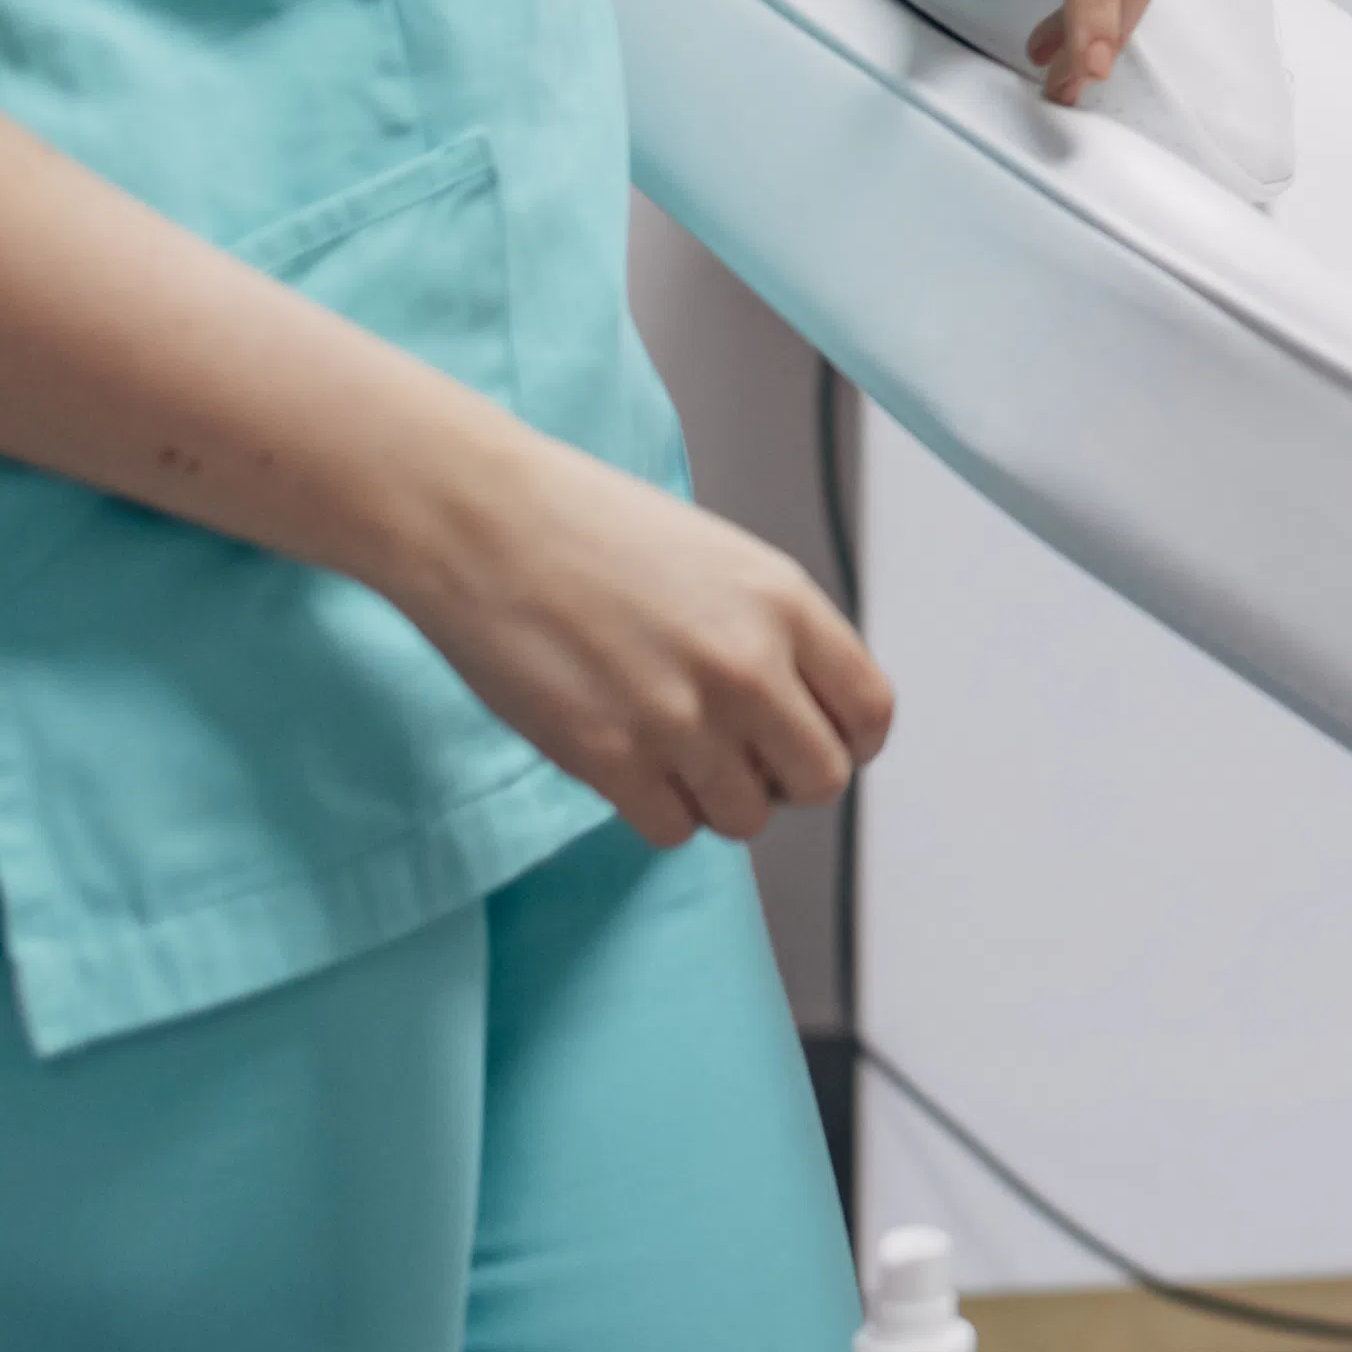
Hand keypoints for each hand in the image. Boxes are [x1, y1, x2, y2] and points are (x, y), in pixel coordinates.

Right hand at [381, 424, 896, 845]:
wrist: (483, 521)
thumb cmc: (593, 529)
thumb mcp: (723, 560)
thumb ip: (777, 634)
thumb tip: (808, 712)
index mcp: (786, 604)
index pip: (868, 715)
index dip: (848, 742)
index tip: (816, 742)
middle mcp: (747, 666)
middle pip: (821, 780)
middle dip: (786, 778)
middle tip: (742, 756)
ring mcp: (679, 718)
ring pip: (747, 818)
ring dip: (718, 798)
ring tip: (673, 751)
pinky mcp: (609, 759)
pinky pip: (673, 831)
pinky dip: (659, 810)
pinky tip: (630, 762)